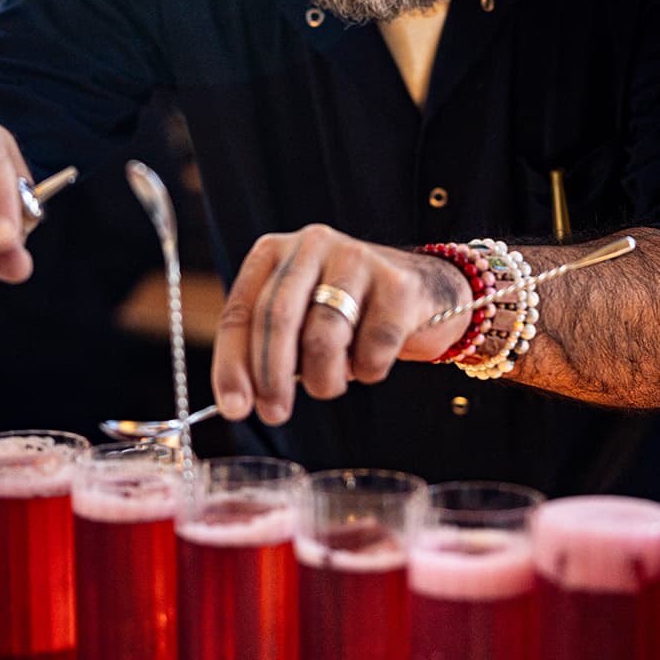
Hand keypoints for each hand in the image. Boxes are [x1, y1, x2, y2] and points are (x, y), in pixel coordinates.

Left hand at [211, 224, 470, 425]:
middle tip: (274, 414)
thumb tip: (237, 402)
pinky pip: (372, 348)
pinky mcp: (398, 285)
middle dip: (272, 376)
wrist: (426, 291)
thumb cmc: (350, 313)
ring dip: (324, 380)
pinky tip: (372, 362)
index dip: (232, 364)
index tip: (235, 408)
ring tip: (332, 383)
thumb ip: (267, 348)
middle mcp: (312, 245)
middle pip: (277, 318)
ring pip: (323, 338)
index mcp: (275, 252)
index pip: (241, 311)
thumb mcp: (300, 318)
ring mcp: (357, 259)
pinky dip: (368, 370)